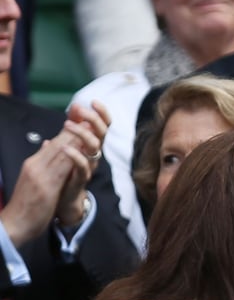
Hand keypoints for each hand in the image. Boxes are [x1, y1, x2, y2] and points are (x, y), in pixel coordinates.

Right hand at [0, 121, 99, 246]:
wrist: (13, 224)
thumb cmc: (25, 205)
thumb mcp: (33, 182)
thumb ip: (42, 166)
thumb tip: (48, 148)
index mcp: (33, 164)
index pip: (52, 144)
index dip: (67, 131)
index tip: (80, 120)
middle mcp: (35, 165)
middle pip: (57, 143)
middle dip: (73, 128)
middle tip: (87, 115)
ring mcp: (39, 175)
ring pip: (60, 152)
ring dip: (75, 137)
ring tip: (88, 126)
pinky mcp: (45, 186)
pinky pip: (61, 169)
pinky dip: (73, 157)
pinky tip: (83, 150)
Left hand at [54, 100, 109, 227]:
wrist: (64, 198)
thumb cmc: (67, 169)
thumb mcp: (69, 144)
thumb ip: (72, 128)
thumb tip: (74, 107)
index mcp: (92, 144)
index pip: (104, 126)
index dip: (102, 113)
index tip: (94, 101)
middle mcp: (95, 154)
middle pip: (102, 133)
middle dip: (94, 119)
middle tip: (81, 110)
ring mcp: (90, 166)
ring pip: (95, 147)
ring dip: (82, 133)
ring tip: (66, 125)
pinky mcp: (81, 178)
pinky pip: (82, 166)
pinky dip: (75, 155)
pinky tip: (64, 147)